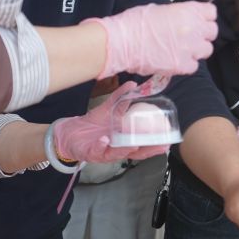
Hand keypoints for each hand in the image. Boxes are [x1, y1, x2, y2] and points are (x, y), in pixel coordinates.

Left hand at [52, 81, 168, 163]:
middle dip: (148, 150)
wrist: (70, 132)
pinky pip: (98, 150)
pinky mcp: (91, 153)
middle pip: (136, 153)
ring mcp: (105, 152)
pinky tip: (105, 140)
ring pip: (118, 154)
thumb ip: (121, 98)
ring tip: (134, 145)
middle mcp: (118, 149)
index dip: (156, 144)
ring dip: (126, 150)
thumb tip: (134, 84)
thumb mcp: (108, 109)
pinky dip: (102, 146)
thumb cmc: (92, 124)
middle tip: (160, 146)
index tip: (168, 141)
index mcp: (125, 140)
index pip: (144, 144)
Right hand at [88, 1, 216, 78]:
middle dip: (202, 35)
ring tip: (182, 51)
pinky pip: (194, 66)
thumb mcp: (159, 10)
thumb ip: (177, 15)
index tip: (197, 22)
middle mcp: (194, 29)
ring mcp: (190, 48)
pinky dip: (186, 65)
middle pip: (212, 32)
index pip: (211, 13)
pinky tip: (174, 61)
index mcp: (188, 11)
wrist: (122, 42)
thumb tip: (181, 21)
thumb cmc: (135, 22)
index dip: (204, 18)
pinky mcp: (182, 65)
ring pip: (206, 51)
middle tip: (190, 38)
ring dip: (196, 51)